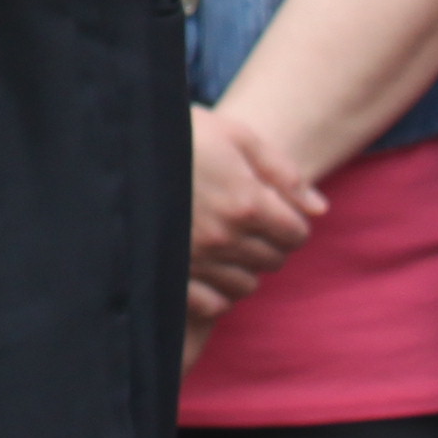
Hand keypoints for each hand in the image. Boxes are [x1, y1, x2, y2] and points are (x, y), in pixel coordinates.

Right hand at [186, 101, 321, 322]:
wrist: (117, 146)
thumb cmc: (179, 133)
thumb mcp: (235, 135)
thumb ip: (282, 171)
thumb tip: (320, 208)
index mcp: (246, 201)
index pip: (296, 234)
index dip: (290, 221)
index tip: (272, 210)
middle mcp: (225, 237)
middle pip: (273, 260)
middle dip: (269, 243)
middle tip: (246, 223)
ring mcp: (197, 260)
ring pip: (245, 286)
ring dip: (244, 268)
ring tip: (224, 244)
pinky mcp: (172, 275)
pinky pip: (212, 304)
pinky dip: (216, 292)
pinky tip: (206, 269)